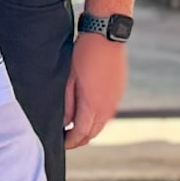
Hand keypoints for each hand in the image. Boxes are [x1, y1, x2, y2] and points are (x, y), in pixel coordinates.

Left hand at [64, 30, 127, 148]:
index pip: (81, 133)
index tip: (60, 144)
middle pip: (93, 133)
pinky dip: (96, 120)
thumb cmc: (83, 54)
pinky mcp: (118, 92)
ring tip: (73, 130)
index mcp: (93, 105)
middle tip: (65, 140)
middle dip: (79, 140)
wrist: (106, 36)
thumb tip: (63, 123)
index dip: (70, 142)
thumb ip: (67, 104)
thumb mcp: (68, 79)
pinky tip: (86, 115)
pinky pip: (107, 113)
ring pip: (101, 124)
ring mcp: (115, 99)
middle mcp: (107, 106)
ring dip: (88, 130)